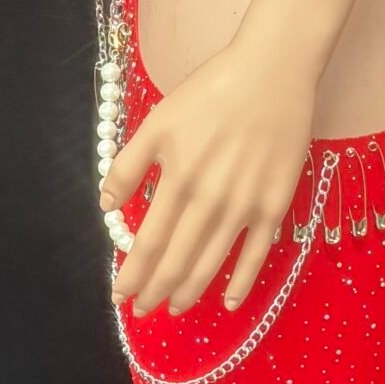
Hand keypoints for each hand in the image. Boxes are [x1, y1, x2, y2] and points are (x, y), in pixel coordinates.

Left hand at [100, 35, 317, 316]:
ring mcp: (245, 206)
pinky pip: (257, 254)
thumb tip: (108, 205)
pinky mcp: (275, 204)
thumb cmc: (211, 92)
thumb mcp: (158, 120)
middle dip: (155, 291)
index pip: (149, 243)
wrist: (272, 72)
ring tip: (174, 308)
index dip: (133, 274)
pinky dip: (242, 283)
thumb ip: (128, 165)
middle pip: (177, 261)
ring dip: (189, 292)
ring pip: (212, 263)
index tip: (120, 295)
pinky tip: (228, 302)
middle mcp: (209, 200)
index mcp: (177, 179)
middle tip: (142, 311)